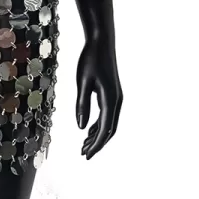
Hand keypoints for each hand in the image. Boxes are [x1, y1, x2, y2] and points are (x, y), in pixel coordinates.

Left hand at [75, 35, 122, 159]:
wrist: (101, 42)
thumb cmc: (91, 60)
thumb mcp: (82, 83)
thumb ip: (82, 105)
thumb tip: (81, 128)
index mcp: (111, 100)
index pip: (105, 129)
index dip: (96, 144)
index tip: (86, 155)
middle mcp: (117, 101)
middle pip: (109, 130)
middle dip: (97, 143)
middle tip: (84, 154)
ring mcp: (116, 97)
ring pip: (109, 123)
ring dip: (97, 135)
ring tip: (84, 145)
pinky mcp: (112, 93)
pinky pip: (107, 114)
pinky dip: (98, 125)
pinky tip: (88, 130)